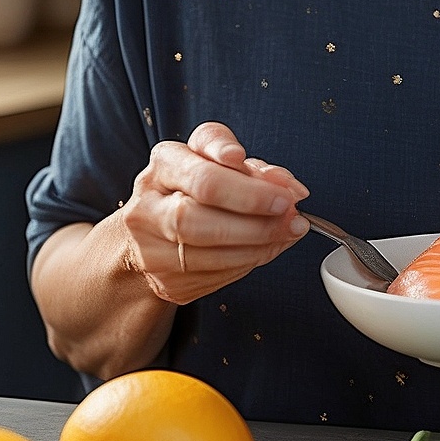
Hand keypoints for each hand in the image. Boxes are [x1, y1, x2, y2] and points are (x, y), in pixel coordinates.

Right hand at [118, 121, 308, 305]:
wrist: (156, 226)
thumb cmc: (194, 184)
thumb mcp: (220, 158)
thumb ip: (251, 166)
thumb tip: (285, 185)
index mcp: (164, 165)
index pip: (204, 179)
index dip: (249, 190)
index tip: (284, 194)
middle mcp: (148, 207)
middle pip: (199, 219)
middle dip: (256, 221)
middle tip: (291, 217)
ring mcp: (152, 250)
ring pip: (210, 254)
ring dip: (260, 245)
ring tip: (287, 232)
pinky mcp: (168, 282)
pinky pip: (217, 277)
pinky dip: (250, 262)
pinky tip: (266, 248)